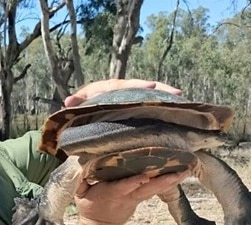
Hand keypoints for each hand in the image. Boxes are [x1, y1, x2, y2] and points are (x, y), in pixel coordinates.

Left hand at [64, 79, 181, 106]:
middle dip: (160, 90)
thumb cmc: (83, 106)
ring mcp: (132, 99)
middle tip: (177, 93)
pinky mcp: (137, 108)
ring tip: (182, 101)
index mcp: (110, 88)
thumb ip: (77, 102)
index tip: (151, 85)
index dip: (138, 86)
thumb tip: (68, 102)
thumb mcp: (79, 104)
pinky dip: (163, 108)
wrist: (85, 109)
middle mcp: (124, 91)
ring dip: (166, 98)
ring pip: (151, 96)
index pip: (125, 85)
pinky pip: (151, 107)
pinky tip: (179, 113)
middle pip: (144, 88)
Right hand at [74, 170, 189, 224]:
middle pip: (148, 188)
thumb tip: (83, 163)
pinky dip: (166, 182)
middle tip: (182, 170)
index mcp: (111, 194)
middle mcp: (127, 197)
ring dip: (170, 180)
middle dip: (164, 180)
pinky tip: (177, 174)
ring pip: (155, 189)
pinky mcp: (139, 200)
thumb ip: (81, 179)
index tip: (146, 175)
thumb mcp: (79, 194)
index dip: (134, 182)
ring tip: (186, 170)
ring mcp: (135, 200)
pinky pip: (154, 190)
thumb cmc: (89, 206)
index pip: (124, 187)